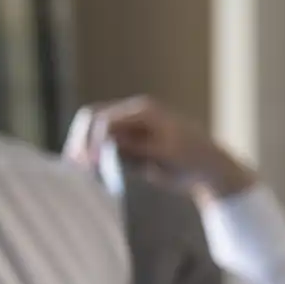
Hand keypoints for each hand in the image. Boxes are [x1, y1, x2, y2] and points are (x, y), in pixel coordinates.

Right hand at [64, 95, 256, 201]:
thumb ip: (138, 146)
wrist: (210, 170)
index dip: (93, 141)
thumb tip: (108, 142)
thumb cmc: (194, 158)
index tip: (90, 164)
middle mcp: (132, 116)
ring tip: (76, 171)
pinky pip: (102, 147)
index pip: (104, 119)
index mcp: (143, 111)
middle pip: (92, 119)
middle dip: (81, 140)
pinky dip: (92, 157)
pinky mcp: (128, 145)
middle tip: (74, 166)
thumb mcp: (168, 152)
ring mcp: (128, 129)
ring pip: (93, 132)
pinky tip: (86, 173)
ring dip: (83, 148)